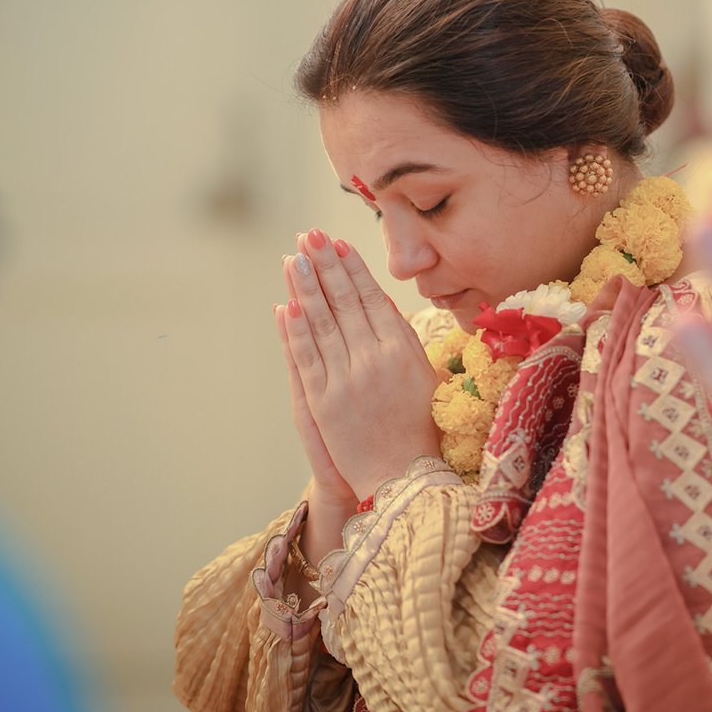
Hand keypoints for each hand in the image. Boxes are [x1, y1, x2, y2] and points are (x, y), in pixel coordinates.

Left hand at [277, 228, 439, 502]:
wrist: (401, 475)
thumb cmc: (420, 426)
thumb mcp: (424, 376)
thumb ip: (404, 338)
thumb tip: (382, 301)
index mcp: (403, 350)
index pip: (372, 297)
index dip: (353, 269)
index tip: (339, 243)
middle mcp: (374, 359)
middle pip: (344, 302)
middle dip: (325, 266)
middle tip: (310, 235)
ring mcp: (346, 379)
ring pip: (322, 323)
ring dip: (306, 287)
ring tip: (293, 257)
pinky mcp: (323, 401)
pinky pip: (307, 357)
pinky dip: (295, 330)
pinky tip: (286, 304)